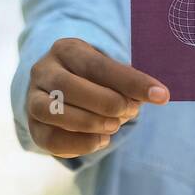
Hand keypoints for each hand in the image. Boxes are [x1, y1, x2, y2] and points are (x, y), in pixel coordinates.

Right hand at [26, 38, 169, 157]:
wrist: (59, 90)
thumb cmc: (93, 78)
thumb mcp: (109, 71)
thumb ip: (128, 82)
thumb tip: (156, 94)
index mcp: (66, 49)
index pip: (99, 65)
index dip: (131, 82)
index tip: (161, 95)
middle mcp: (44, 70)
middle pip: (69, 86)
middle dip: (106, 103)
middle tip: (129, 112)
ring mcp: (33, 98)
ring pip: (54, 112)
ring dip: (90, 123)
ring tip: (113, 126)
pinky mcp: (33, 126)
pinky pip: (50, 139)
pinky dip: (79, 144)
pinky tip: (100, 140)